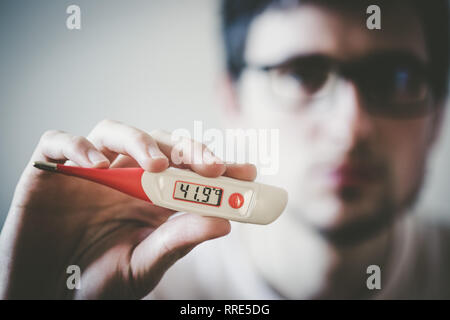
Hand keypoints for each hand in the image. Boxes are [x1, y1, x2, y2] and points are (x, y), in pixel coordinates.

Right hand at [0, 119, 255, 298]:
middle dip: (187, 150)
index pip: (186, 170)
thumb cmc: (97, 279)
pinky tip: (96, 164)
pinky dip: (77, 145)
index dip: (217, 166)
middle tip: (211, 167)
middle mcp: (122, 176)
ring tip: (155, 166)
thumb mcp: (144, 263)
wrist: (47, 293)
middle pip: (157, 143)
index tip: (248, 171)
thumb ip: (178, 241)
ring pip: (114, 131)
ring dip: (138, 141)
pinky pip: (60, 141)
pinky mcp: (50, 168)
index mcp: (149, 197)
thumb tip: (224, 223)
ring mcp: (87, 169)